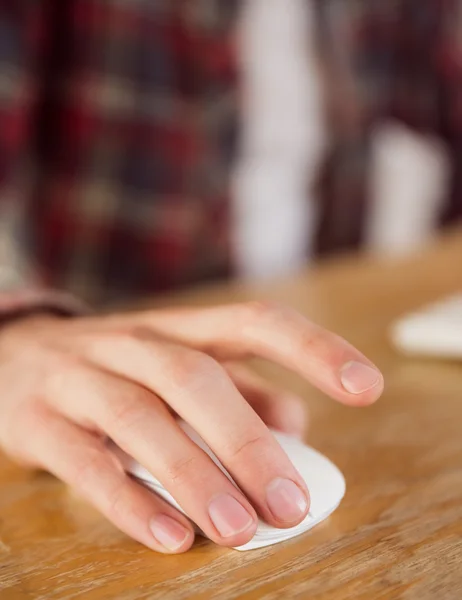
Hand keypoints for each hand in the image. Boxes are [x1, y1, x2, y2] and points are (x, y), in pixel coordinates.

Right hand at [0, 302, 382, 552]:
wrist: (12, 356)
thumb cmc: (118, 367)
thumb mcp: (179, 367)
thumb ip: (240, 390)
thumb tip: (298, 422)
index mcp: (178, 328)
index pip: (253, 322)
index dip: (312, 349)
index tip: (366, 387)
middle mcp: (132, 344)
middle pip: (194, 378)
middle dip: (248, 441)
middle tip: (292, 504)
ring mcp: (81, 379)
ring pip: (140, 419)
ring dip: (194, 475)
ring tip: (240, 528)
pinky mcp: (39, 422)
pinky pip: (85, 462)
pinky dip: (130, 501)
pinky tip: (171, 535)